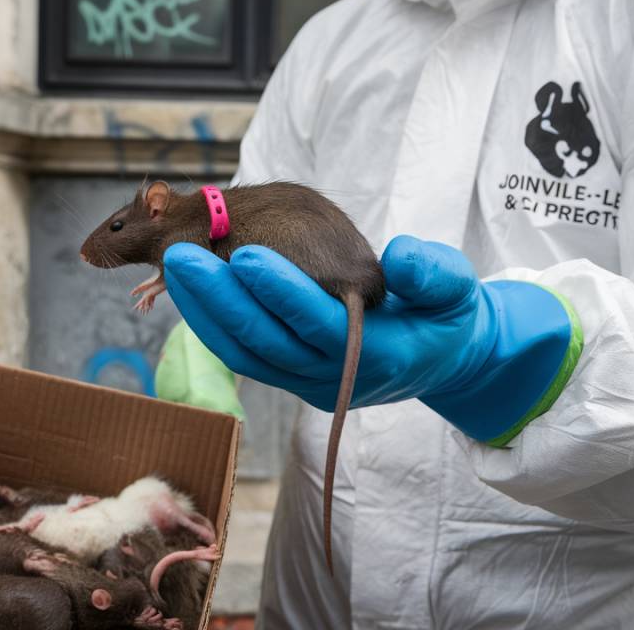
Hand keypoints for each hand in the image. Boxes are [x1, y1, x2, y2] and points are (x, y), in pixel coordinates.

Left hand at [163, 235, 579, 444]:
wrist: (435, 359)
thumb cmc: (444, 316)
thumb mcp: (456, 291)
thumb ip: (434, 275)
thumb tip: (400, 258)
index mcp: (375, 354)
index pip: (318, 325)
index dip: (282, 293)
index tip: (246, 254)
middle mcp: (331, 376)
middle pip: (267, 341)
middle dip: (222, 297)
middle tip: (183, 254)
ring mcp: (304, 380)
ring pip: (245, 352)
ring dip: (204, 311)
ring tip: (176, 266)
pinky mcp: (287, 375)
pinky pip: (241, 354)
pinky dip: (210, 323)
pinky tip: (189, 290)